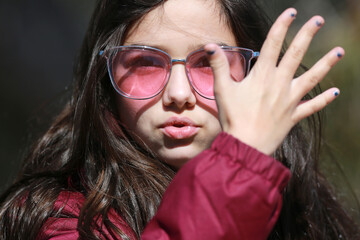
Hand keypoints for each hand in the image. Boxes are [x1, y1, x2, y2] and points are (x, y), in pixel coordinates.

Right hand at [205, 8, 343, 154]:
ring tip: (339, 51)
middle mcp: (280, 84)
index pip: (273, 44)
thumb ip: (218, 66)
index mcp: (262, 75)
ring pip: (312, 78)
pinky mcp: (293, 116)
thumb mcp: (222, 90)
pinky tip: (335, 93)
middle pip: (296, 54)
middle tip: (318, 20)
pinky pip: (311, 106)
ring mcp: (289, 100)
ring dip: (326, 63)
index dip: (282, 26)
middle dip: (307, 35)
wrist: (246, 145)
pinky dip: (323, 100)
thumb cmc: (232, 117)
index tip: (291, 12)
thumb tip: (209, 46)